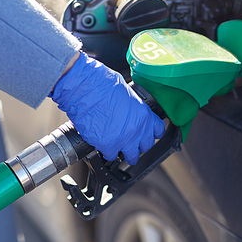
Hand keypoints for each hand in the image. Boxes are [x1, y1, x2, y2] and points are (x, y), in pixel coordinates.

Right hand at [50, 51, 164, 163]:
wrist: (84, 89)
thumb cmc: (101, 84)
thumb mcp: (125, 92)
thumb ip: (132, 106)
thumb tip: (129, 109)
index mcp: (143, 114)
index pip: (158, 130)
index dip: (153, 133)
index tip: (149, 135)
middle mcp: (136, 129)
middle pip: (145, 146)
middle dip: (139, 146)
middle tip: (133, 144)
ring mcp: (122, 140)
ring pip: (130, 156)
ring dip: (124, 153)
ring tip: (119, 149)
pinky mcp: (107, 146)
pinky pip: (110, 155)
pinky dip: (106, 152)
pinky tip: (104, 146)